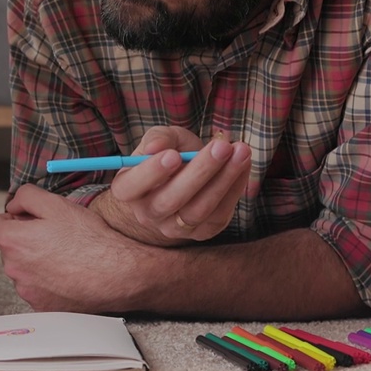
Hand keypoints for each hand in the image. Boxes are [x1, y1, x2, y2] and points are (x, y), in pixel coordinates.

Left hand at [0, 185, 153, 311]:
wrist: (117, 274)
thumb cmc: (89, 238)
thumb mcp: (56, 203)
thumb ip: (25, 197)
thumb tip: (12, 206)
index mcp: (12, 241)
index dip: (8, 219)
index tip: (26, 220)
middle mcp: (13, 269)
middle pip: (8, 248)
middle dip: (24, 239)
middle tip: (53, 235)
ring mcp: (27, 290)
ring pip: (22, 269)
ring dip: (35, 261)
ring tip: (64, 255)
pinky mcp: (41, 306)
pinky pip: (36, 288)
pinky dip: (46, 280)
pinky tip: (68, 272)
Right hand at [99, 126, 250, 244]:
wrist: (184, 177)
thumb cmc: (168, 154)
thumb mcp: (161, 139)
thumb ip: (158, 138)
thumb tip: (155, 148)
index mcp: (128, 190)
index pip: (131, 187)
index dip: (150, 173)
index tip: (172, 155)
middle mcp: (147, 214)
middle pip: (171, 200)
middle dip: (199, 172)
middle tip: (221, 147)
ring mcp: (174, 228)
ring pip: (199, 209)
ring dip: (223, 179)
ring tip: (240, 152)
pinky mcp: (202, 232)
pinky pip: (219, 214)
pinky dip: (234, 188)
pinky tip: (242, 164)